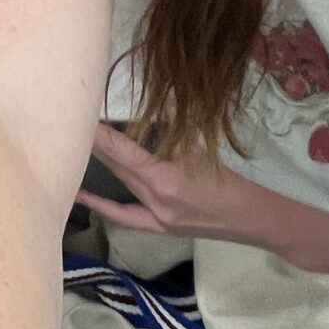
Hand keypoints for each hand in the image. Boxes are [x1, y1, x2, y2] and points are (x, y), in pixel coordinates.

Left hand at [79, 124, 286, 249]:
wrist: (256, 219)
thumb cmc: (233, 180)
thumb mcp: (202, 147)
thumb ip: (174, 126)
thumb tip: (153, 101)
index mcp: (166, 178)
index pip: (122, 151)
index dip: (99, 134)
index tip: (78, 117)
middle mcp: (155, 200)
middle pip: (117, 168)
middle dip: (95, 145)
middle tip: (72, 123)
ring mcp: (156, 217)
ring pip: (120, 186)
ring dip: (101, 166)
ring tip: (75, 149)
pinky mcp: (160, 227)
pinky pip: (125, 215)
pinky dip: (103, 204)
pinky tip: (81, 195)